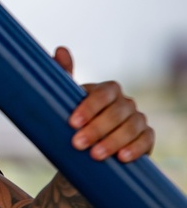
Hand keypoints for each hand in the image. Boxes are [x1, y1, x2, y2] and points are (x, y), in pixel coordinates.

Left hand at [54, 46, 154, 162]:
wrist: (86, 149)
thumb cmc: (75, 120)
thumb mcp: (65, 100)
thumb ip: (63, 75)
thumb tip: (61, 49)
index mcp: (106, 90)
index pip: (102, 94)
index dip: (89, 108)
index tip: (72, 123)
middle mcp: (125, 102)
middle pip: (116, 113)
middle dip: (96, 129)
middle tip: (77, 144)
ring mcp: (137, 119)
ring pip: (131, 127)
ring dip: (112, 141)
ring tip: (95, 155)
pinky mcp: (146, 136)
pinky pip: (146, 140)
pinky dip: (135, 149)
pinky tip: (122, 158)